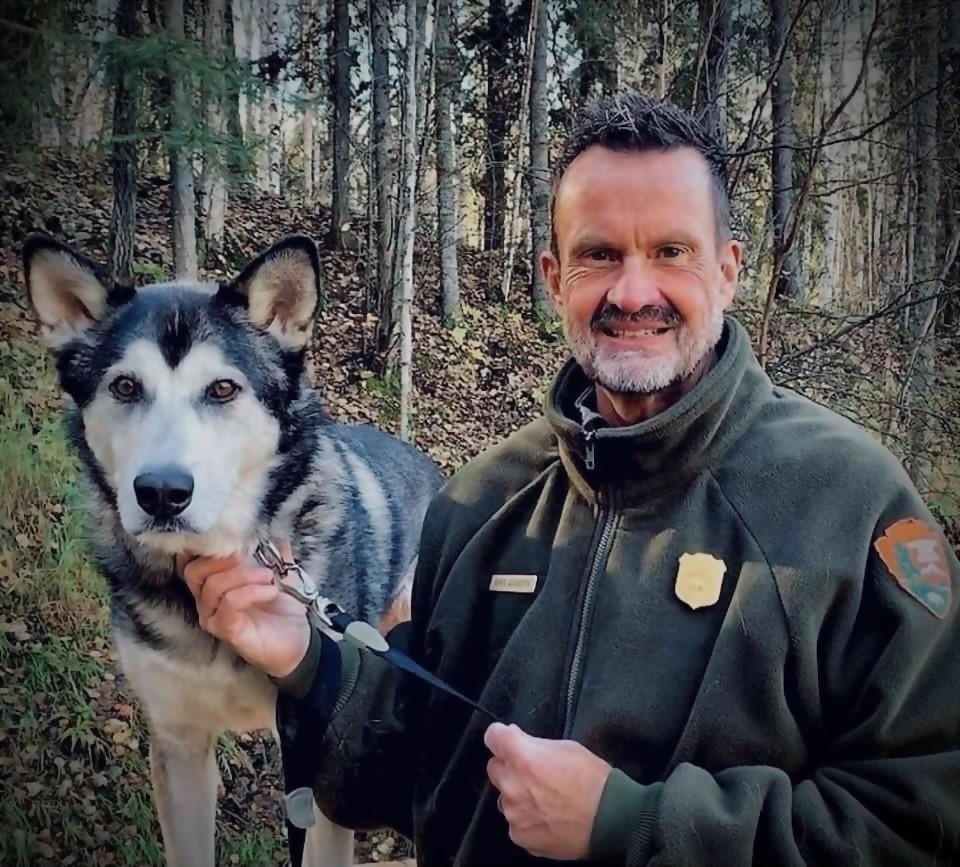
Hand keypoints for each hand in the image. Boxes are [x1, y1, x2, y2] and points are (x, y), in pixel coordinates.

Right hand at [178, 540, 311, 678]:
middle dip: (222, 558)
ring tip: (269, 576)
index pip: (192, 561)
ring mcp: (214, 617)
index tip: (230, 533)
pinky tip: (271, 590)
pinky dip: (250, 591)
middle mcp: (207, 601)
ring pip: (213, 586)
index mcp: (215, 583)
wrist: (298, 642)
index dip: (205, 545)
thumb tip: (276, 534)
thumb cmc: (284, 608)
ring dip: (244, 575)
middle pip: (194, 571)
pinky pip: (229, 603)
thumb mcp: (282, 574)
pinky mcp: (226, 630)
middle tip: (249, 556)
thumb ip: (276, 554)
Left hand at [484, 722, 610, 859]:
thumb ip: (536, 746)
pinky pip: (516, 822)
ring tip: (544, 800)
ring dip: (518, 794)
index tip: (511, 739)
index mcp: (521, 757)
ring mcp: (514, 813)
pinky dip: (527, 818)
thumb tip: (519, 744)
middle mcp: (511, 784)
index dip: (501, 736)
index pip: (493, 737)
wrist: (609, 820)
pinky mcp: (520, 836)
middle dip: (509, 766)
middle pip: (495, 768)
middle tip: (532, 771)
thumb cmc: (592, 778)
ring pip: (505, 797)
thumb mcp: (566, 747)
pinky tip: (547, 818)